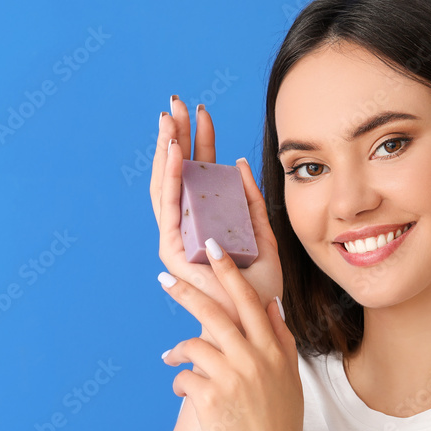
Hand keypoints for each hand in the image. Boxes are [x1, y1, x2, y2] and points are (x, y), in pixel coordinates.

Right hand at [150, 97, 282, 347]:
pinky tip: (174, 151)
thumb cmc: (260, 290)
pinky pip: (169, 207)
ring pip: (166, 185)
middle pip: (177, 174)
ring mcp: (176, 238)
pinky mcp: (172, 251)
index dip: (199, 141)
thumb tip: (241, 164)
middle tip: (175, 103)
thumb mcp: (264, 235)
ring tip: (169, 119)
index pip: (198, 173)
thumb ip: (251, 201)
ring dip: (167, 150)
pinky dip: (169, 177)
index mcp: (206, 221)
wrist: (256, 327)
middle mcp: (186, 228)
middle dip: (175, 136)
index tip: (201, 111)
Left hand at [158, 237, 304, 430]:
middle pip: (215, 312)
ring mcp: (234, 378)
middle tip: (165, 278)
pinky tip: (181, 393)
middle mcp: (256, 360)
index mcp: (276, 352)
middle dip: (186, 291)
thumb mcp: (290, 382)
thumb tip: (271, 306)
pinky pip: (183, 378)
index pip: (252, 300)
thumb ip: (281, 342)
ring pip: (193, 344)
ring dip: (177, 350)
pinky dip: (178, 383)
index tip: (214, 247)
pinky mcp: (212, 400)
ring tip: (171, 357)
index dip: (230, 271)